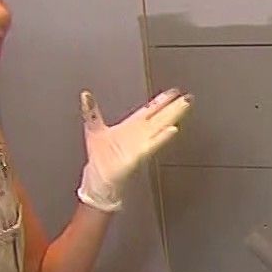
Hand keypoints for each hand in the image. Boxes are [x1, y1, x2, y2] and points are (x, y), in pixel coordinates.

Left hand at [77, 88, 191, 211]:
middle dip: (173, 107)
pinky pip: (153, 143)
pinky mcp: (139, 154)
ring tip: (183, 106)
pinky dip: (163, 137)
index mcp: (130, 126)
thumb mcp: (93, 128)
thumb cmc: (99, 157)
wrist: (99, 178)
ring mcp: (141, 143)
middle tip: (186, 98)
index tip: (173, 92)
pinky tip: (172, 129)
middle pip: (160, 117)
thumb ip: (91, 111)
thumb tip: (85, 95)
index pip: (149, 110)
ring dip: (172, 117)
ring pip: (160, 127)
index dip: (161, 101)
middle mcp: (139, 134)